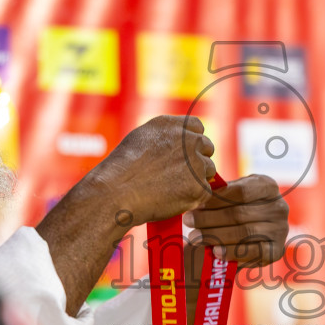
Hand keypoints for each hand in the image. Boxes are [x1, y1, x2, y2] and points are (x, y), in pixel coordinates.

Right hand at [85, 115, 217, 225]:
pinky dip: (194, 197)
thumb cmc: (122, 169)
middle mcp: (188, 140)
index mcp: (173, 125)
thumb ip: (165, 137)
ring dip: (197, 179)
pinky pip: (205, 192)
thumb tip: (178, 145)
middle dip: (198, 159)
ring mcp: (196, 163)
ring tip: (172, 188)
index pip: (197, 127)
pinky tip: (174, 199)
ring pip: (209, 170)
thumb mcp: (141, 138)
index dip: (192, 141)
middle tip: (180, 174)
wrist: (116, 191)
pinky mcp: (199, 186)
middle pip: (207, 147)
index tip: (183, 153)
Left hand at [185, 174, 287, 265]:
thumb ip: (220, 193)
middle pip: (239, 213)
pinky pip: (252, 253)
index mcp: (268, 186)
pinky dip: (232, 252)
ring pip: (244, 233)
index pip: (240, 191)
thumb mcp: (232, 195)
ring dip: (216, 236)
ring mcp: (280, 230)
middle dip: (210, 218)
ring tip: (195, 237)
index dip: (216, 198)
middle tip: (188, 221)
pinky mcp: (276, 251)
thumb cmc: (237, 207)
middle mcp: (279, 207)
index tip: (195, 203)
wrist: (252, 233)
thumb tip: (197, 193)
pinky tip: (215, 252)